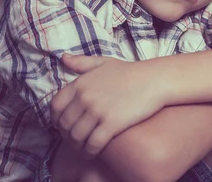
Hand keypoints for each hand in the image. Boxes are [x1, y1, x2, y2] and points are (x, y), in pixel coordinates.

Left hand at [50, 55, 164, 157]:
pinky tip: (92, 153)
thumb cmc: (131, 71)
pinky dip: (89, 152)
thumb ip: (82, 62)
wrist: (156, 80)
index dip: (56, 119)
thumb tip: (63, 58)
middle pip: (65, 124)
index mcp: (81, 83)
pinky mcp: (112, 123)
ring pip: (76, 137)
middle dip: (67, 135)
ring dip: (77, 146)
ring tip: (82, 149)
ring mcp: (98, 111)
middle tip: (74, 140)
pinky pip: (93, 143)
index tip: (63, 125)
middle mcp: (86, 97)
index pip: (56, 106)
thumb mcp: (104, 62)